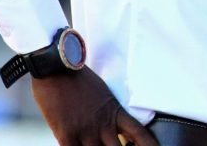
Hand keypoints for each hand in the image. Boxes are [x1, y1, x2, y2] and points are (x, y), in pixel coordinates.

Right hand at [31, 66, 157, 145]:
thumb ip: (108, 111)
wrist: (57, 68)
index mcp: (115, 112)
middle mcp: (103, 124)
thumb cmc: (78, 78)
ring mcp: (85, 130)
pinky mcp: (66, 133)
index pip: (139, 133)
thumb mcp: (103, 94)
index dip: (149, 144)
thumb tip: (111, 126)